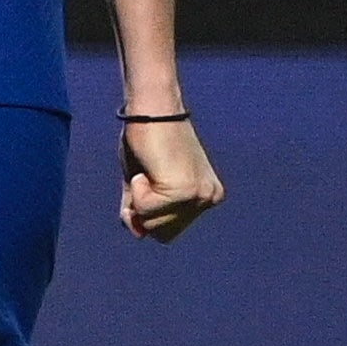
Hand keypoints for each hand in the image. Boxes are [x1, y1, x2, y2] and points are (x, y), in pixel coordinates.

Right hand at [120, 116, 223, 243]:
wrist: (152, 109)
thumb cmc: (146, 139)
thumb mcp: (142, 182)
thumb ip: (141, 210)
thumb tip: (139, 236)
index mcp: (206, 195)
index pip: (169, 230)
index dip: (147, 214)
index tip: (146, 182)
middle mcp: (209, 198)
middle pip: (162, 233)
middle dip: (143, 210)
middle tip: (144, 176)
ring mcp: (199, 196)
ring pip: (153, 224)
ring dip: (139, 199)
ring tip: (148, 169)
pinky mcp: (184, 192)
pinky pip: (146, 211)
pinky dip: (137, 191)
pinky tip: (146, 168)